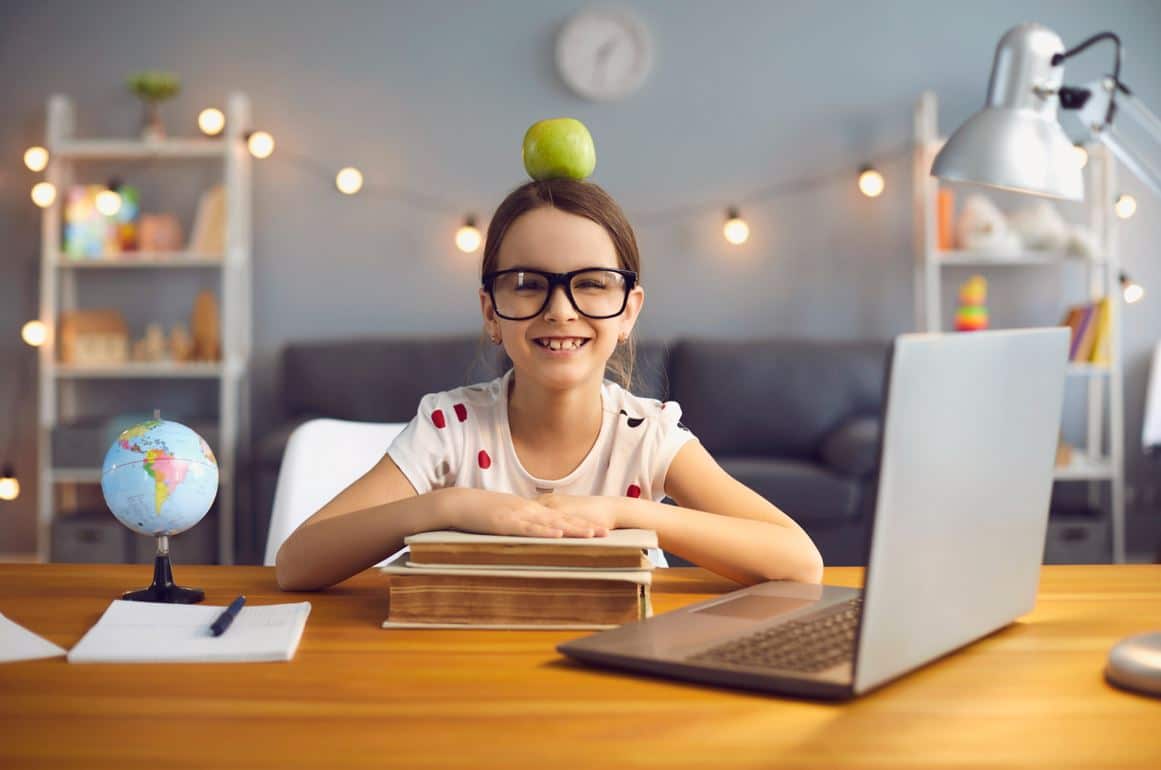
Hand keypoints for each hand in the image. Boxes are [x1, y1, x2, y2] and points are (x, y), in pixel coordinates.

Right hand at [439, 488, 603, 537]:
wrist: (457, 502)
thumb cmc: (478, 512)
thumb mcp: (504, 517)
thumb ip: (519, 525)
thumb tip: (531, 535)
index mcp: (529, 509)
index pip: (560, 517)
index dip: (580, 524)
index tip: (598, 530)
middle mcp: (528, 510)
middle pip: (561, 519)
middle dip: (584, 527)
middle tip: (606, 533)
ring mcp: (518, 515)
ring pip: (550, 523)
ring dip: (572, 529)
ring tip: (592, 536)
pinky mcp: (505, 523)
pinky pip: (528, 529)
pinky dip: (544, 532)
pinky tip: (558, 536)